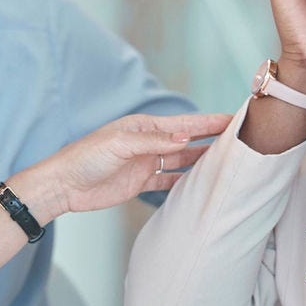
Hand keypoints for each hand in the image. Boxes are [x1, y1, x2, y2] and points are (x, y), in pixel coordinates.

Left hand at [9, 113, 231, 221]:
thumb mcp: (119, 145)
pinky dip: (185, 181)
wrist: (63, 185)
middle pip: (188, 141)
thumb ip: (153, 141)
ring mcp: (145, 163)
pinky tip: (202, 184)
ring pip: (182, 160)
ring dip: (203, 161)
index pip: (185, 124)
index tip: (235, 119)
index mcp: (144, 127)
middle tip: (242, 140)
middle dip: (214, 139)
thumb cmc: (85, 158)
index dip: (210, 122)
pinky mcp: (139, 182)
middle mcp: (149, 142)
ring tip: (229, 162)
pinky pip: (169, 179)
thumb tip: (185, 137)